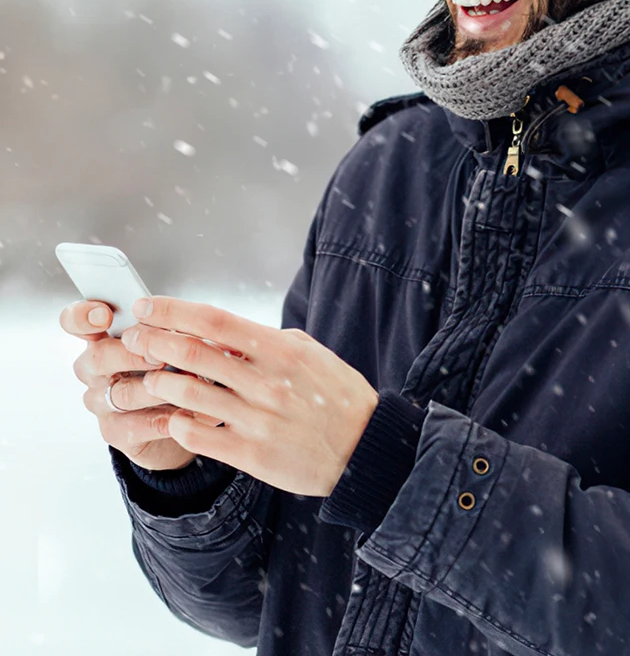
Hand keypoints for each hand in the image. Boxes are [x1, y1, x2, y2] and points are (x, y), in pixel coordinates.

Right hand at [60, 300, 202, 471]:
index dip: (83, 316)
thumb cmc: (177, 368)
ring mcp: (102, 402)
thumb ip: (169, 329)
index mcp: (104, 338)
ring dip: (159, 387)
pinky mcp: (116, 432)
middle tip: (163, 356)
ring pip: (122, 393)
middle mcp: (95, 370)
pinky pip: (137, 425)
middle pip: (98, 357)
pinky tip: (189, 411)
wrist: (183, 417)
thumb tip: (177, 320)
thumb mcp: (177, 341)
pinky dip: (167, 417)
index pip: (76, 321)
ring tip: (190, 383)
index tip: (104, 316)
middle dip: (133, 354)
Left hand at [121, 296, 379, 496]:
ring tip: (149, 378)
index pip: (215, 321)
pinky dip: (176, 422)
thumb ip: (271, 341)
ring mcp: (257, 419)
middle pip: (193, 353)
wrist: (363, 450)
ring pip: (187, 394)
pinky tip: (173, 416)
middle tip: (135, 338)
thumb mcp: (313, 355)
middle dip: (153, 341)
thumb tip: (230, 332)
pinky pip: (197, 435)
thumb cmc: (339, 397)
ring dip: (159, 382)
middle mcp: (267, 382)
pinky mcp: (251, 454)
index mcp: (282, 351)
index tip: (148, 306)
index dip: (174, 311)